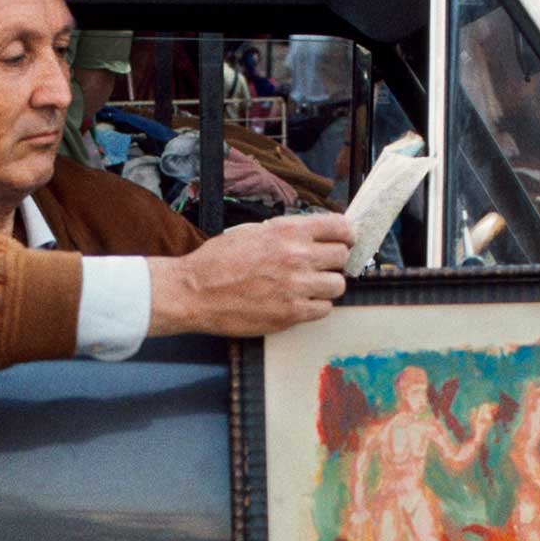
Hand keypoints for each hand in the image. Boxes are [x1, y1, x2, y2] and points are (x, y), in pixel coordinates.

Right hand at [147, 212, 353, 337]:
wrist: (194, 292)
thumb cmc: (217, 261)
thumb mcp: (252, 231)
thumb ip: (285, 233)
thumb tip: (311, 236)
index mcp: (287, 231)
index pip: (339, 227)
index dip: (345, 234)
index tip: (344, 240)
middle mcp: (297, 256)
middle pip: (342, 256)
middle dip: (334, 261)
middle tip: (321, 266)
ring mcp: (297, 286)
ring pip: (338, 285)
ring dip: (327, 285)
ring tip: (309, 287)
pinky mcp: (292, 313)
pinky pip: (324, 309)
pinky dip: (316, 306)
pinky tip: (299, 302)